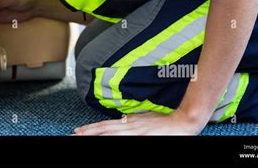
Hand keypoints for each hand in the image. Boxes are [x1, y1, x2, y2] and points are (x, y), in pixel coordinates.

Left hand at [73, 110, 204, 135]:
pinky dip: (113, 139)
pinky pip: (124, 138)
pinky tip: (105, 140)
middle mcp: (130, 125)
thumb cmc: (165, 122)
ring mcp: (135, 131)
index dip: (92, 128)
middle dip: (89, 132)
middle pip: (105, 129)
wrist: (182, 122)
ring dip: (96, 134)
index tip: (79, 130)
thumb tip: (122, 119)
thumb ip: (132, 120)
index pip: (106, 125)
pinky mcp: (142, 136)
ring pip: (111, 133)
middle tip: (75, 134)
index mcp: (129, 121)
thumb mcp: (145, 119)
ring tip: (82, 136)